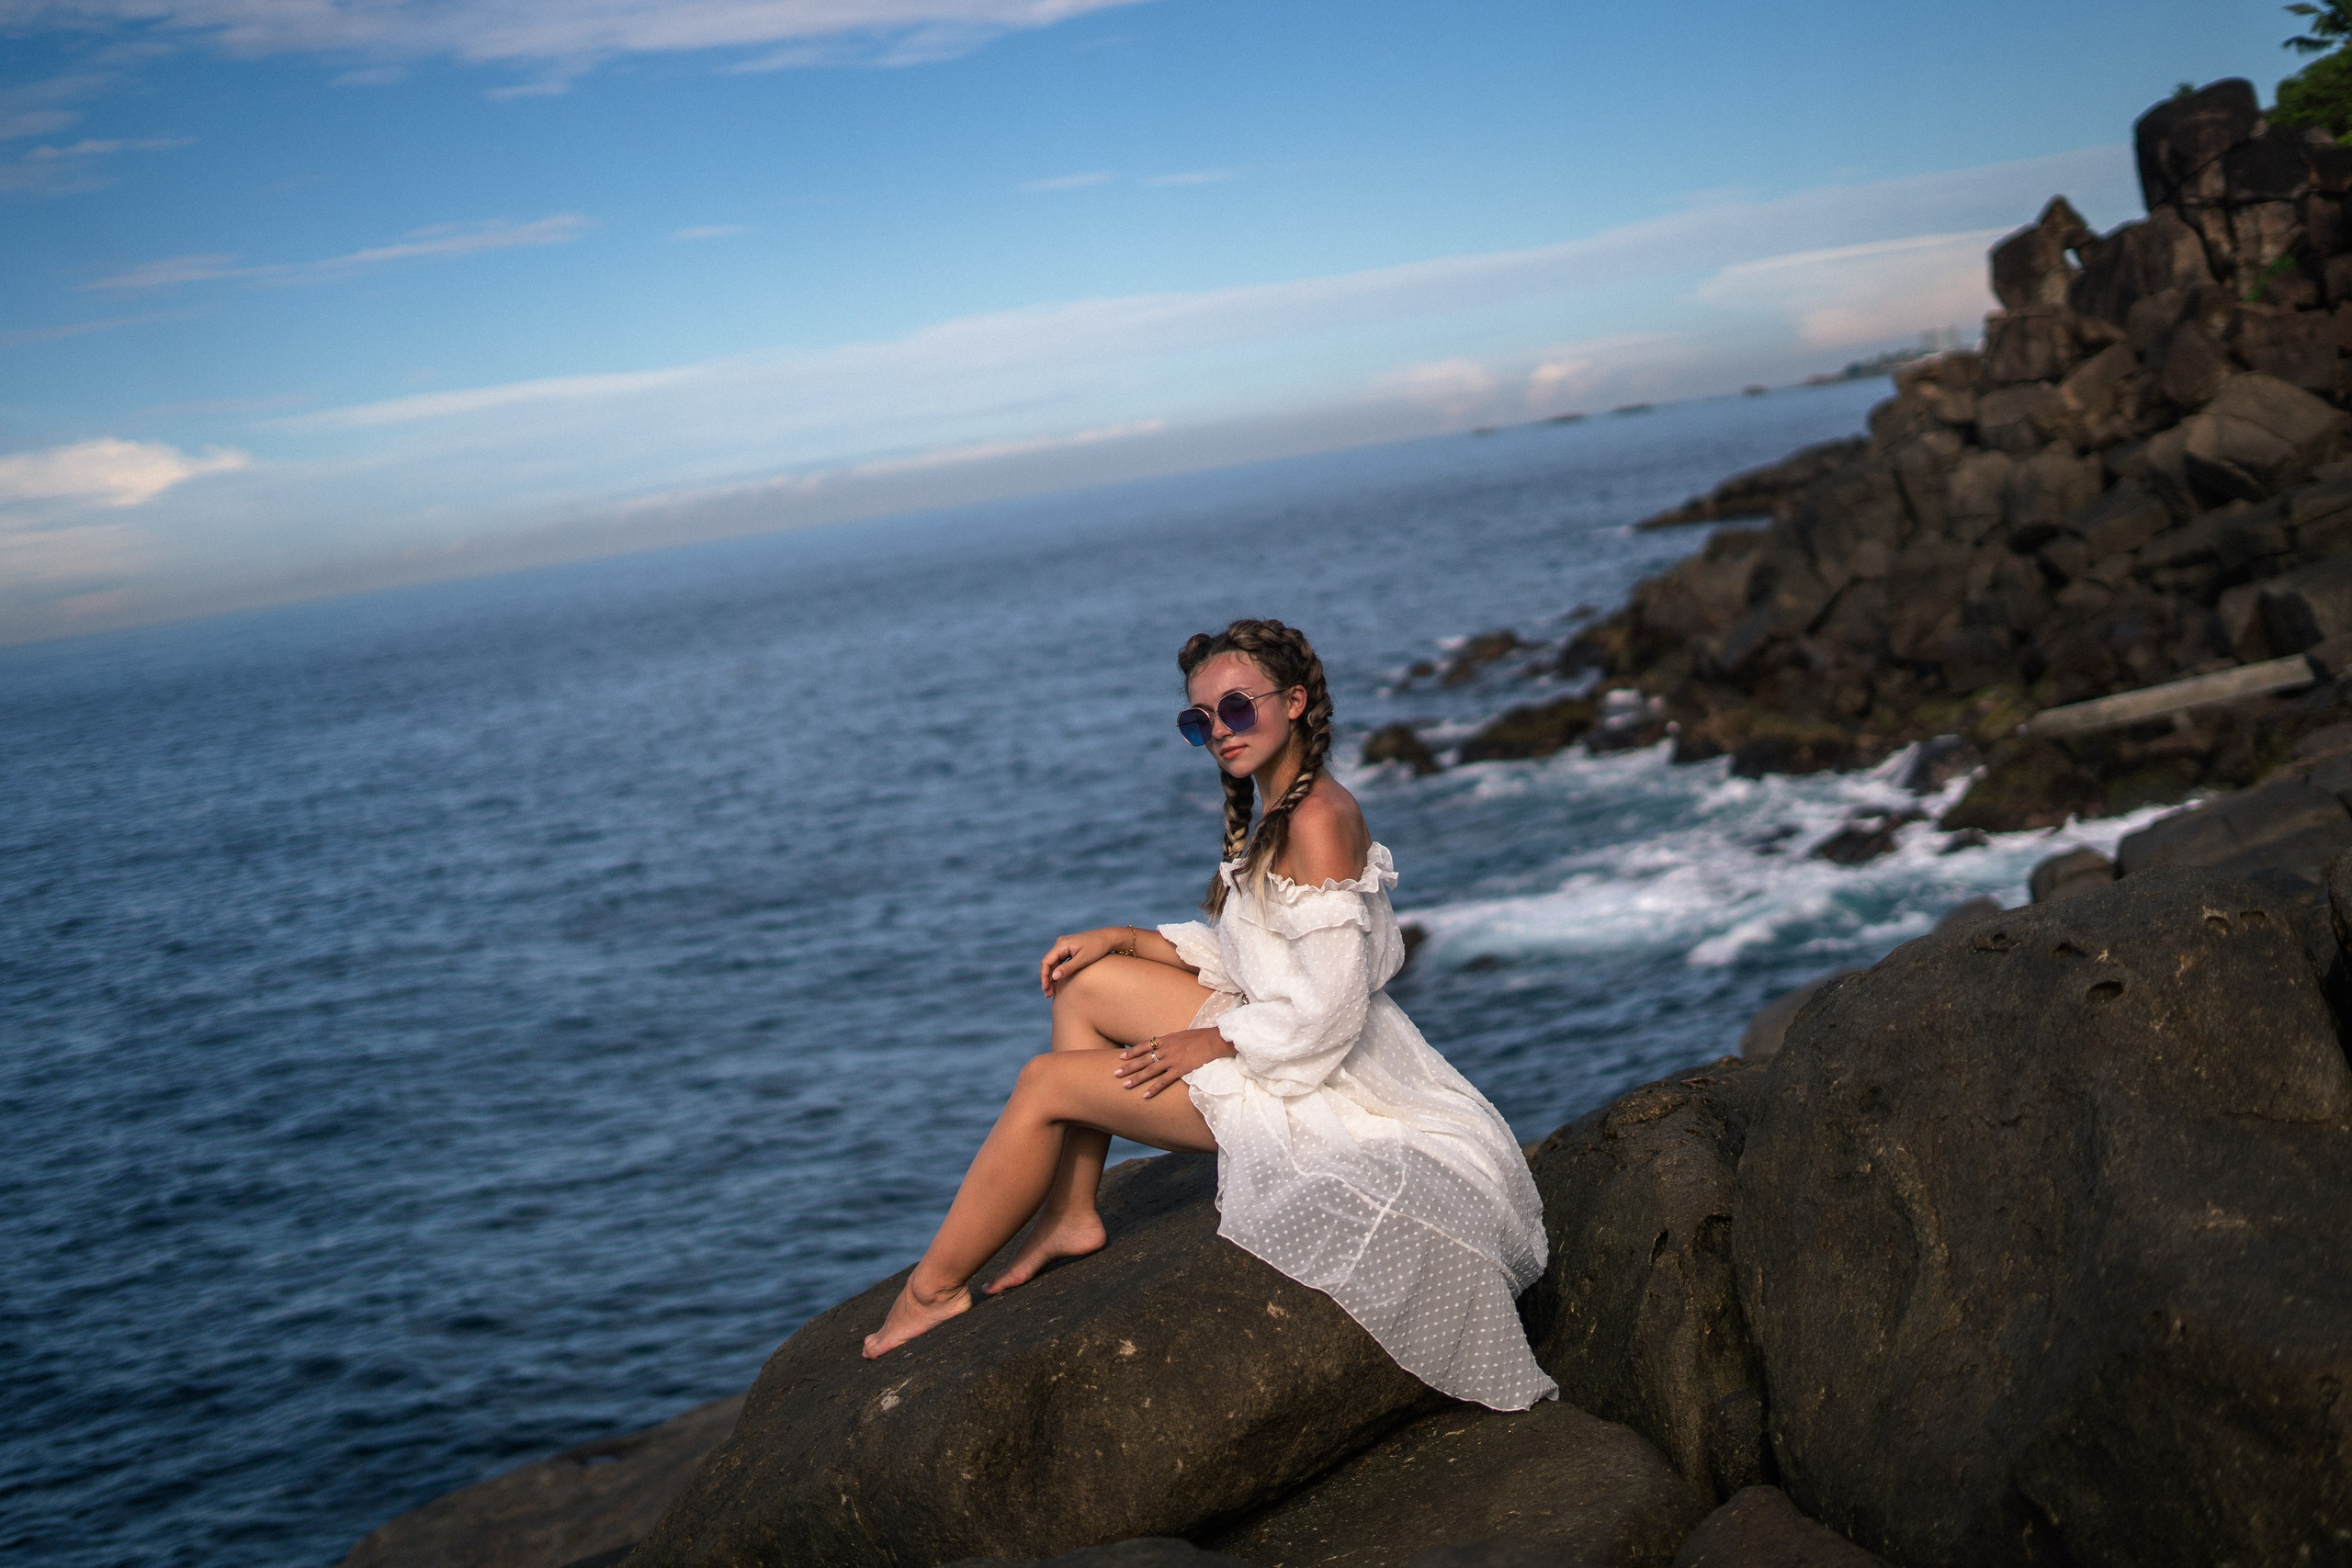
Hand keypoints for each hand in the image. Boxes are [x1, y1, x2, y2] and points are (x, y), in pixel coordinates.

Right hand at [1040, 928, 1129, 995]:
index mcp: (1061, 944)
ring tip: (1052, 992)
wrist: (1108, 938)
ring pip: (1053, 964)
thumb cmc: (1097, 948)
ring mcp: (1064, 946)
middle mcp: (1060, 944)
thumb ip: (1068, 968)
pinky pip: (1059, 962)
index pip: (1046, 962)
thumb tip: (1054, 977)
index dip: (1044, 976)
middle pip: (1048, 963)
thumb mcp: (1083, 959)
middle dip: (1047, 979)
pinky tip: (1058, 983)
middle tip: (1048, 995)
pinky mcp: (1069, 950)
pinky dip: (1058, 972)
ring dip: (1051, 977)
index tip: (1046, 989)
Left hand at [1114, 1028, 1232, 1098]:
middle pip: (1143, 1059)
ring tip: (1124, 1085)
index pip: (1144, 1045)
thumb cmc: (1203, 1037)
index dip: (1132, 1052)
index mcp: (1167, 1039)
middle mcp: (1166, 1049)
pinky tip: (1145, 1095)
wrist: (1214, 1040)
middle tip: (1115, 1073)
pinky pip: (1164, 1081)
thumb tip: (1169, 1044)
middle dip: (1128, 1066)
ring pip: (1150, 1070)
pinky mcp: (1180, 1069)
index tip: (1121, 1057)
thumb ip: (1174, 1041)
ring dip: (1136, 1078)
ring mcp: (1172, 1059)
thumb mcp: (1184, 1035)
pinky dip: (1154, 1088)